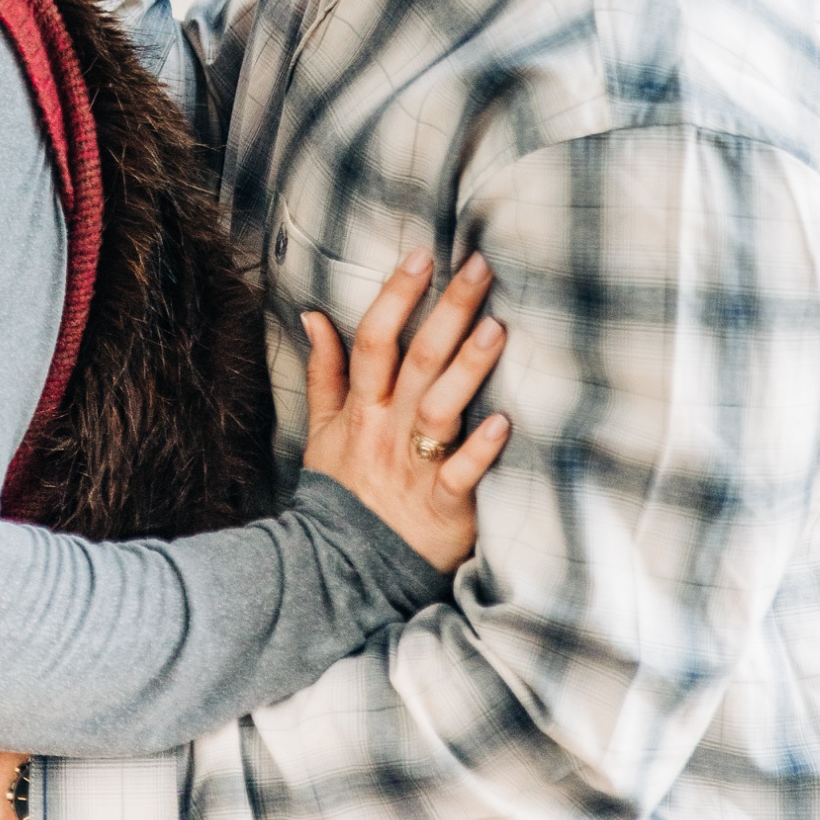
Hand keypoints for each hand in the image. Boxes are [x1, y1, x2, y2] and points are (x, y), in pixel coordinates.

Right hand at [299, 252, 511, 573]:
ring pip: (442, 407)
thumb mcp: (323, 428)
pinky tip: (505, 422)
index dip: (397, 295)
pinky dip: (481, 449)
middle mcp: (387, 427)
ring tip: (498, 328)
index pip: (374, 339)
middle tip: (481, 267)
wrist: (342, 563)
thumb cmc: (342, 489)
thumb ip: (324, 371)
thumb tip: (313, 316)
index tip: (423, 256)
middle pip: (417, 359)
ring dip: (469, 368)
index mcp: (361, 406)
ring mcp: (415, 464)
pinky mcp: (444, 504)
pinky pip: (462, 472)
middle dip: (449, 309)